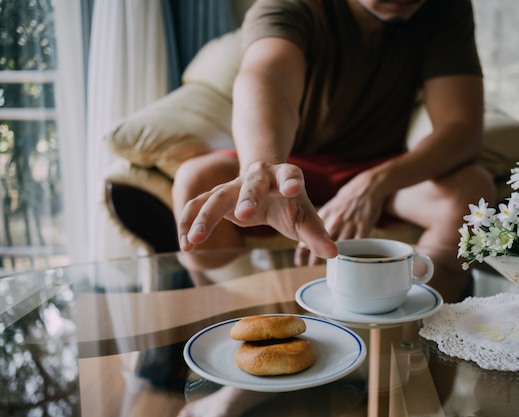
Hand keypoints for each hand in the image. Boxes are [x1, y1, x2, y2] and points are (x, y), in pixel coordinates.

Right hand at [178, 161, 337, 259]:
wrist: (266, 181)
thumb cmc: (289, 202)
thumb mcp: (306, 216)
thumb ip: (316, 234)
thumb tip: (333, 254)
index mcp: (286, 176)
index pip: (291, 175)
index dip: (292, 181)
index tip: (294, 189)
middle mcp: (258, 176)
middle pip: (251, 184)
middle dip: (247, 198)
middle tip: (244, 215)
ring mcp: (234, 185)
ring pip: (216, 196)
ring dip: (203, 218)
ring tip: (194, 240)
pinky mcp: (216, 195)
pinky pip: (197, 205)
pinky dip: (188, 222)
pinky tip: (184, 243)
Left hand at [295, 169, 386, 265]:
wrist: (368, 186)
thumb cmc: (347, 200)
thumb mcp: (332, 208)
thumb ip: (322, 225)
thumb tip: (308, 242)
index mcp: (325, 214)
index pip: (310, 234)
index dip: (303, 250)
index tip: (299, 262)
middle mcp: (335, 218)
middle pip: (322, 242)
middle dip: (315, 257)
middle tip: (310, 268)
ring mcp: (350, 222)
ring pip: (339, 245)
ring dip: (334, 258)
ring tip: (331, 270)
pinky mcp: (364, 224)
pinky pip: (358, 243)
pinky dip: (354, 253)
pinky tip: (351, 263)